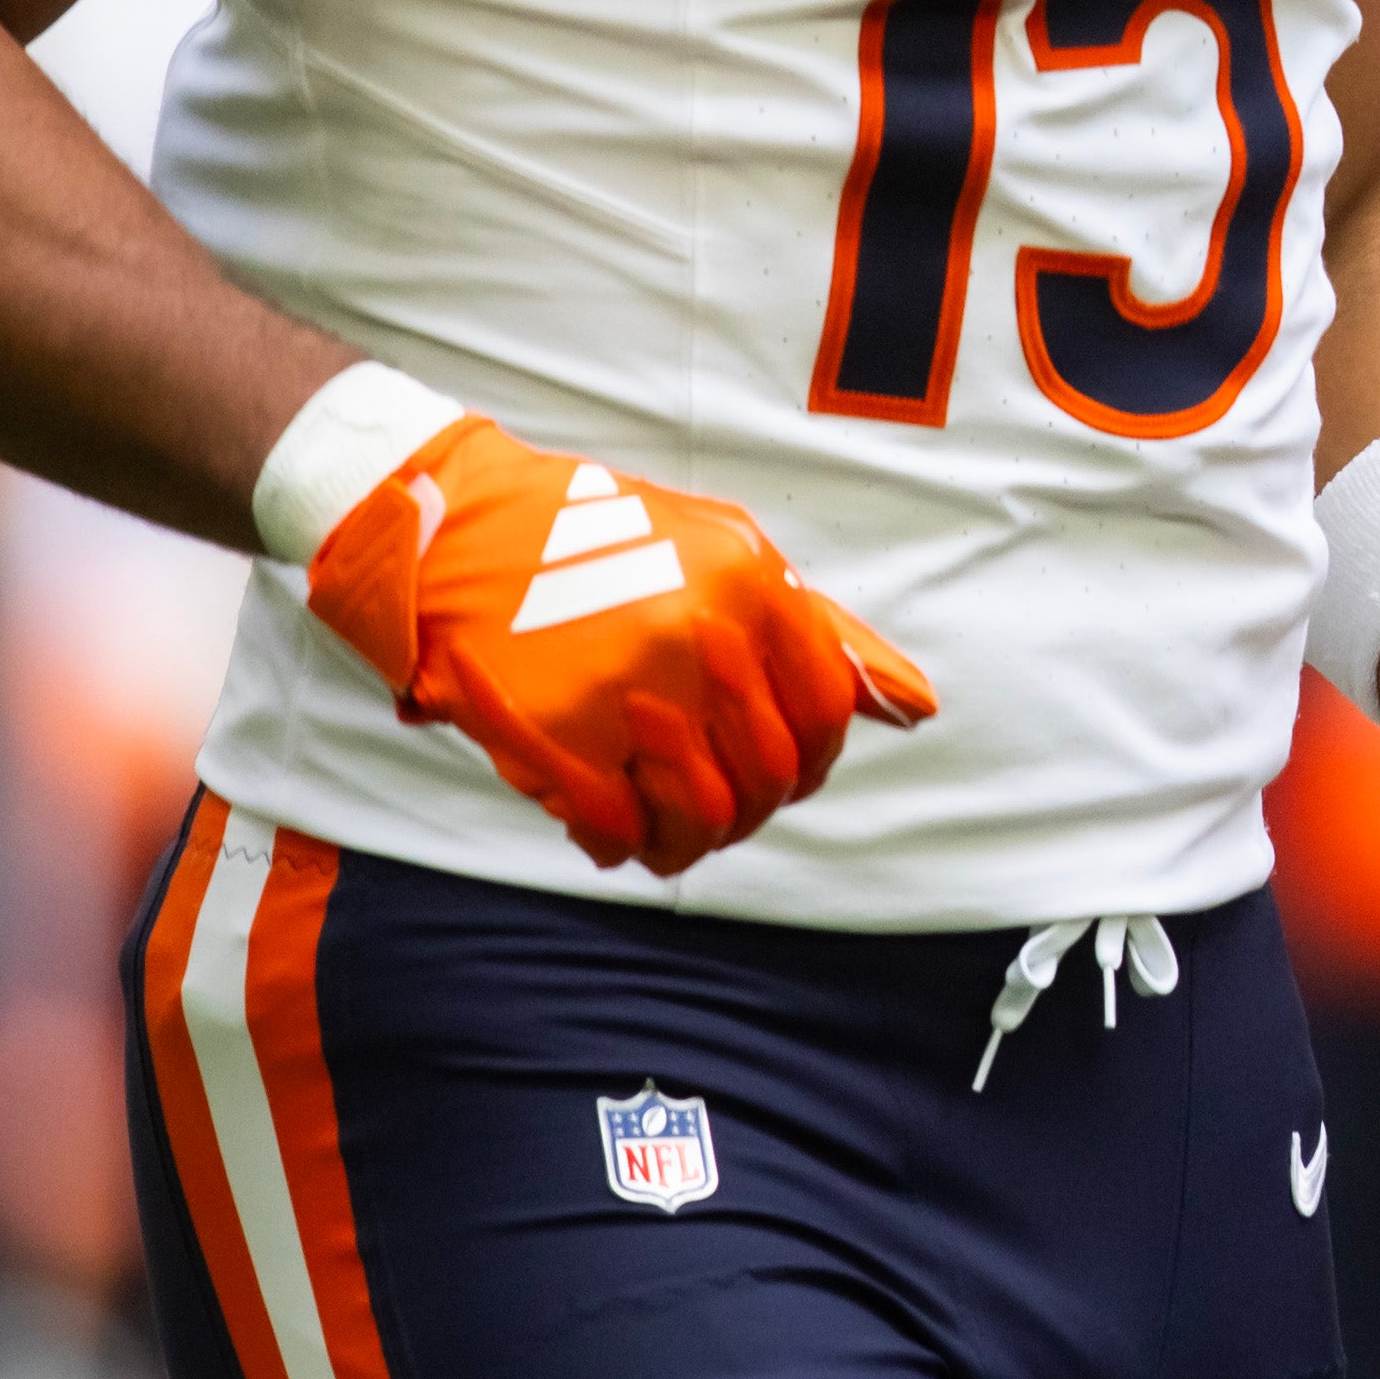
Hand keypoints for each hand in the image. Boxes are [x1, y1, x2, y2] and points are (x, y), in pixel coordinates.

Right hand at [303, 416, 936, 875]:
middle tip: (716, 806)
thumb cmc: (608, 543)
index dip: (813, 762)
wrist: (465, 531)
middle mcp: (703, 639)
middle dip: (750, 809)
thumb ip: (823, 632)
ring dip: (688, 841)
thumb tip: (915, 706)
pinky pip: (618, 832)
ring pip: (703, 818)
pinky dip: (621, 847)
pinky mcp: (558, 736)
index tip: (784, 775)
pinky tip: (609, 826)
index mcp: (753, 587)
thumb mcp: (731, 554)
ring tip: (662, 825)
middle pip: (768, 777)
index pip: (825, 712)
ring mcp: (631, 691)